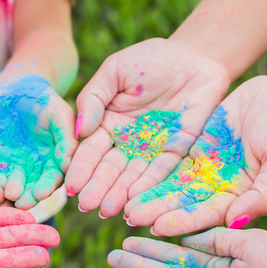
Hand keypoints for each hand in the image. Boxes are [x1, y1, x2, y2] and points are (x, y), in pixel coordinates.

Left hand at [0, 71, 76, 208]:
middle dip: (28, 197)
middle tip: (21, 203)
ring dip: (10, 193)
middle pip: (33, 188)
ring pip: (14, 185)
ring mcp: (16, 166)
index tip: (41, 193)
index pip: (54, 178)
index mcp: (56, 159)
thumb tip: (69, 163)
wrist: (13, 87)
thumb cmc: (42, 98)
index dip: (48, 187)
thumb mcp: (59, 113)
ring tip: (6, 194)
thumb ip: (66, 137)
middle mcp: (37, 168)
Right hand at [66, 38, 230, 217]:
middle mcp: (128, 143)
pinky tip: (137, 199)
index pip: (91, 151)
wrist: (196, 57)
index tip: (70, 186)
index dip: (81, 169)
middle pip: (110, 169)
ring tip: (108, 210)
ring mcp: (152, 150)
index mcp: (108, 125)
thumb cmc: (151, 60)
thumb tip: (78, 130)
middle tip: (87, 205)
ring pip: (133, 176)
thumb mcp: (115, 71)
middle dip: (98, 188)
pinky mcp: (178, 151)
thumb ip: (94, 97)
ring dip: (120, 194)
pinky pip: (162, 171)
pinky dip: (149, 186)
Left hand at [124, 75, 266, 234]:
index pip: (208, 214)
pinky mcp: (194, 151)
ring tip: (123, 204)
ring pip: (172, 187)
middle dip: (158, 211)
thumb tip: (236, 222)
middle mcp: (220, 190)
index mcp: (241, 199)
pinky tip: (129, 180)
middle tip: (129, 219)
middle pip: (184, 204)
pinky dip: (151, 174)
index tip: (158, 226)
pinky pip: (169, 164)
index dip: (183, 220)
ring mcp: (206, 171)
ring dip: (150, 196)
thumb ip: (263, 194)